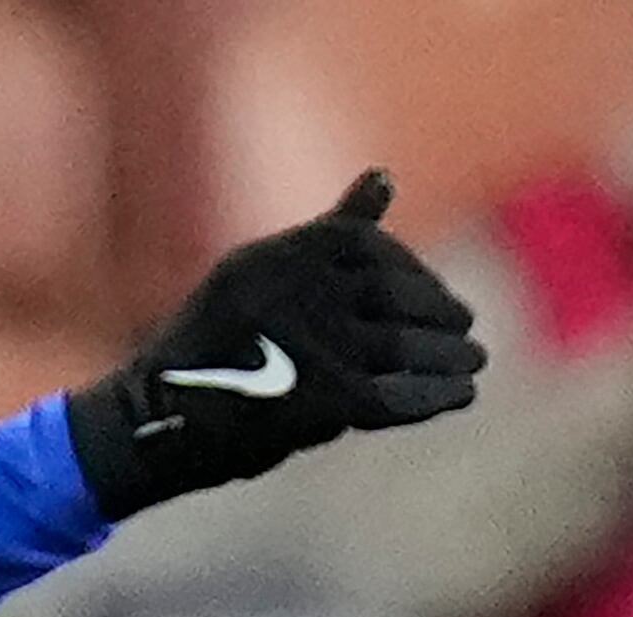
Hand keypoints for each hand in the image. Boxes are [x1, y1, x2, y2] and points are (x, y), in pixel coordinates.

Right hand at [64, 171, 484, 520]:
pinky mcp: (327, 402)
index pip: (363, 245)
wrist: (159, 424)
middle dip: (439, 310)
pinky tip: (463, 393)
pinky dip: (439, 394)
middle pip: (393, 296)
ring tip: (473, 359)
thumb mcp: (260, 274)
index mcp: (269, 260)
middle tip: (466, 324)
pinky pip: (402, 394)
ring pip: (405, 345)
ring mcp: (309, 349)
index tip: (432, 288)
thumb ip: (328, 231)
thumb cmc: (218, 348)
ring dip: (451, 353)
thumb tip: (386, 175)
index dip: (410, 267)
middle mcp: (289, 297)